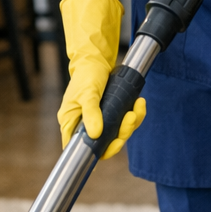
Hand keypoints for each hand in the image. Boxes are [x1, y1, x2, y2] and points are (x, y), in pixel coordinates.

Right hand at [57, 0, 142, 159]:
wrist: (97, 59)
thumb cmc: (86, 74)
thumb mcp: (88, 92)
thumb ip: (91, 113)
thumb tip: (96, 134)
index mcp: (71, 122)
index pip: (80, 147)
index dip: (95, 152)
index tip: (112, 145)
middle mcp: (85, 124)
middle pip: (104, 143)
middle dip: (121, 135)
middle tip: (129, 119)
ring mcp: (100, 120)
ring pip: (118, 133)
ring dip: (131, 123)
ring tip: (137, 107)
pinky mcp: (112, 113)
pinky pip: (125, 121)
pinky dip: (135, 114)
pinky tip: (138, 103)